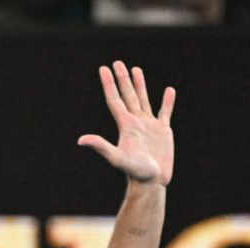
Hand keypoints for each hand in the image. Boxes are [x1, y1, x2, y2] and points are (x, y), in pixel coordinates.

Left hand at [78, 61, 175, 186]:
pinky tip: (168, 90)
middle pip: (128, 95)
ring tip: (136, 69)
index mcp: (125, 125)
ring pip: (143, 100)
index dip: (109, 84)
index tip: (104, 68)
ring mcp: (149, 126)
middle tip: (117, 62)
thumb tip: (81, 140)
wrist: (152, 182)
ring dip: (140, 85)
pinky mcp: (163, 132)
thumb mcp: (117, 158)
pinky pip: (165, 112)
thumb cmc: (135, 172)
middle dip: (122, 79)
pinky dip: (167, 101)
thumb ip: (101, 146)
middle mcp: (136, 122)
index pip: (115, 99)